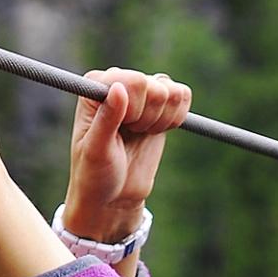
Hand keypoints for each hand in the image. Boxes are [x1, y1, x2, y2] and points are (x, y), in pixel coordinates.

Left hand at [60, 69, 190, 243]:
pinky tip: (156, 131)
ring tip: (141, 134)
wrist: (113, 195)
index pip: (135, 81)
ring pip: (172, 92)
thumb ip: (107, 119)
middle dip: (149, 117)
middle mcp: (119, 83)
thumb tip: (119, 88)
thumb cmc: (95, 174)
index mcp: (97, 86)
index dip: (135, 110)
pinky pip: (182, 96)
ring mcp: (141, 93)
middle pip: (156, 87)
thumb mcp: (96, 150)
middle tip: (131, 134)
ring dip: (162, 119)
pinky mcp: (159, 105)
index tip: (123, 130)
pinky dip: (176, 117)